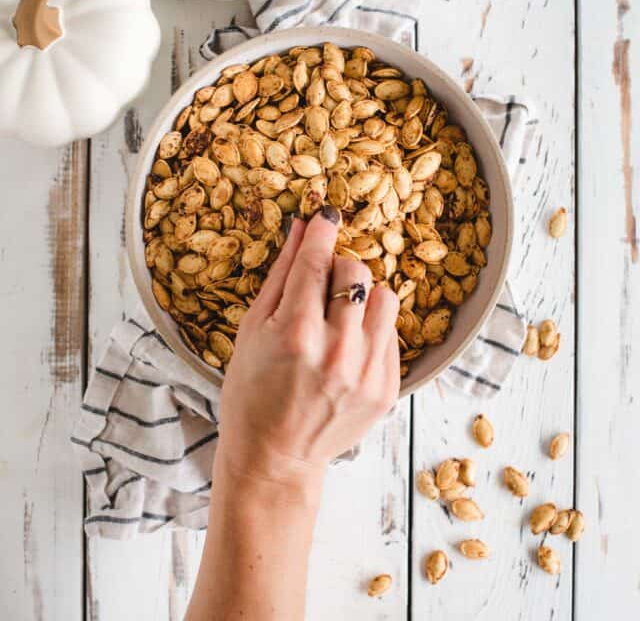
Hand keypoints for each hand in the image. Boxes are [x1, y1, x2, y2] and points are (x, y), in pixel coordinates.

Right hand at [217, 208, 400, 487]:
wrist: (274, 457)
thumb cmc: (251, 391)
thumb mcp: (252, 330)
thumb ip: (281, 275)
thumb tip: (301, 228)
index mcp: (296, 334)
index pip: (317, 261)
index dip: (321, 231)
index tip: (325, 216)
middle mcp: (337, 352)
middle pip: (356, 272)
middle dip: (337, 268)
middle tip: (320, 287)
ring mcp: (367, 373)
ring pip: (385, 297)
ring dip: (362, 297)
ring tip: (340, 318)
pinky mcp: (387, 390)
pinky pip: (392, 334)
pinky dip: (371, 331)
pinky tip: (347, 349)